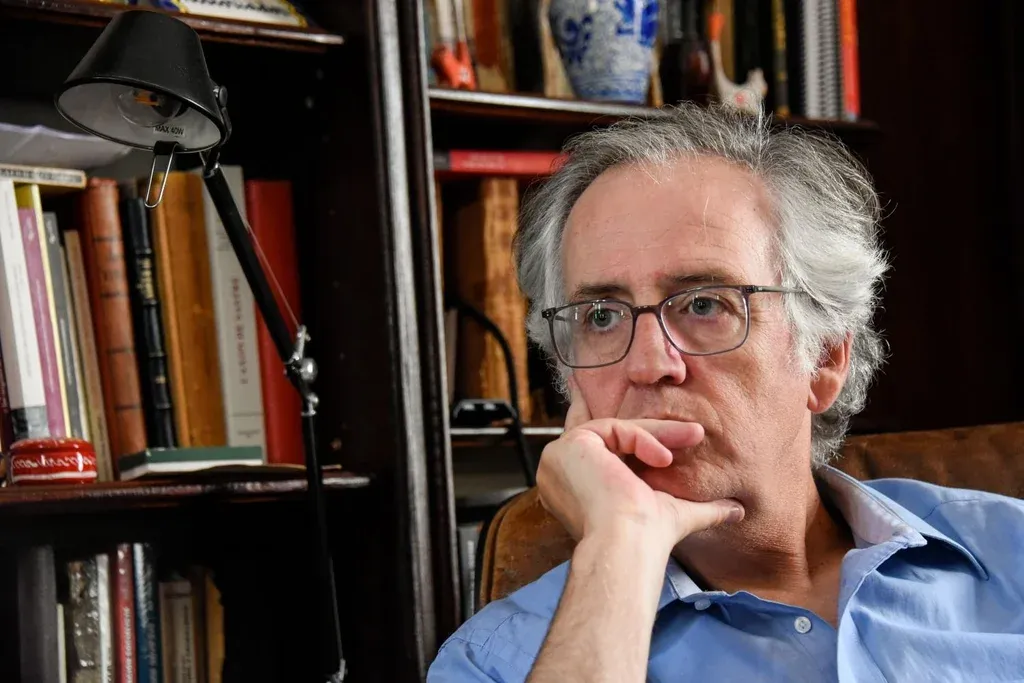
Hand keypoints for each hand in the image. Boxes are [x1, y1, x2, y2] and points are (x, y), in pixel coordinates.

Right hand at [537, 379, 743, 553]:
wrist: (628, 544)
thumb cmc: (646, 538)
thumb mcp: (675, 512)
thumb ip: (702, 508)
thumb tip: (738, 510)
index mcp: (576, 489)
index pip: (594, 449)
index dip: (603, 427)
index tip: (601, 396)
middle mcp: (560, 474)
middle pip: (610, 437)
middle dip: (650, 432)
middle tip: (694, 432)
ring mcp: (560, 459)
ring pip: (615, 430)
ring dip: (656, 435)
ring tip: (693, 438)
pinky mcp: (570, 446)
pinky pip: (613, 429)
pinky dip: (642, 440)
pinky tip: (663, 459)